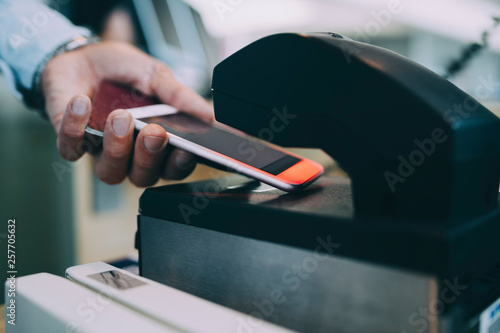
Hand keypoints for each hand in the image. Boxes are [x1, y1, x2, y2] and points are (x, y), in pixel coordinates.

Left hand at [42, 41, 213, 185]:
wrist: (83, 57)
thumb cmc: (123, 71)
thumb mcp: (156, 75)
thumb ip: (180, 96)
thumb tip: (209, 115)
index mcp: (158, 143)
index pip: (174, 167)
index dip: (180, 165)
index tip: (186, 151)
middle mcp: (132, 154)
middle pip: (144, 177)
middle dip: (149, 157)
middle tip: (154, 132)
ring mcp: (102, 151)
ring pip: (110, 172)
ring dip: (117, 148)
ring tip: (120, 116)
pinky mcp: (72, 142)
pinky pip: (72, 148)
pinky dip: (76, 126)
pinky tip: (82, 102)